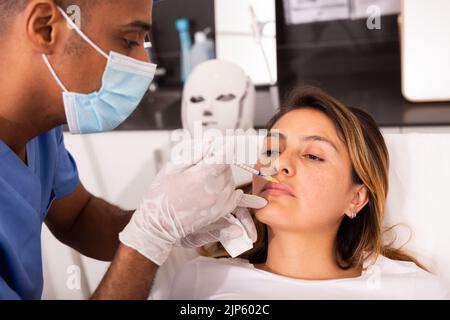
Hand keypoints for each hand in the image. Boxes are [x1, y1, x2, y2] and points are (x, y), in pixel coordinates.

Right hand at [119, 139, 266, 264]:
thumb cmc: (161, 195)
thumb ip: (194, 153)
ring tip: (206, 177)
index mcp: (204, 175)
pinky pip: (235, 199)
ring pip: (231, 181)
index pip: (225, 154)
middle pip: (227, 167)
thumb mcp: (172, 167)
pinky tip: (236, 190)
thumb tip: (209, 142)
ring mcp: (219, 203)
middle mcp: (216, 189)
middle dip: (219, 161)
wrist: (159, 224)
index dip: (230, 145)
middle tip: (206, 161)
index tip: (236, 138)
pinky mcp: (219, 213)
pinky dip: (236, 193)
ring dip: (223, 176)